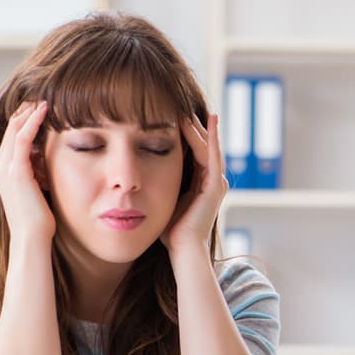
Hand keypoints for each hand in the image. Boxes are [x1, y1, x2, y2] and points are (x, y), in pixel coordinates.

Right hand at [0, 101, 54, 245]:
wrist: (32, 236)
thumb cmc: (39, 217)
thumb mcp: (38, 187)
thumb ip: (38, 170)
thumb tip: (48, 157)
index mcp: (4, 168)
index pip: (12, 135)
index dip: (26, 119)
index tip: (43, 106)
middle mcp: (0, 164)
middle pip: (11, 127)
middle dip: (27, 111)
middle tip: (44, 96)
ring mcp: (6, 167)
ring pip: (16, 128)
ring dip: (31, 112)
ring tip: (46, 99)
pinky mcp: (16, 170)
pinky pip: (23, 138)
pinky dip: (34, 122)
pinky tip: (45, 111)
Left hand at [162, 113, 227, 257]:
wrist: (183, 249)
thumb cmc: (170, 232)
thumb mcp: (162, 201)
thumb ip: (158, 187)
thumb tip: (137, 175)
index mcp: (201, 185)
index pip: (194, 152)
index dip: (184, 134)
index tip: (169, 116)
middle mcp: (213, 181)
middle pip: (203, 146)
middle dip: (192, 127)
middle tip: (179, 105)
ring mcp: (217, 183)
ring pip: (207, 147)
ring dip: (197, 127)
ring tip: (185, 109)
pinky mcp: (216, 185)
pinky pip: (212, 155)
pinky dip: (209, 137)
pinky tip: (203, 120)